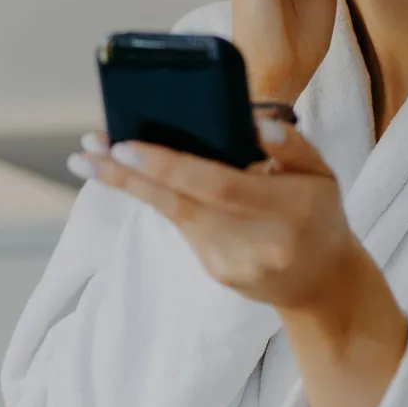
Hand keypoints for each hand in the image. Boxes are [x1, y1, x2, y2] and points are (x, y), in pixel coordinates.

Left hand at [71, 122, 368, 312]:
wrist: (322, 284)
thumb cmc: (318, 213)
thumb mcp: (321, 171)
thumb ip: (290, 142)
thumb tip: (251, 123)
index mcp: (292, 209)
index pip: (220, 186)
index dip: (170, 167)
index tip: (125, 145)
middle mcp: (260, 241)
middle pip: (182, 205)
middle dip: (127, 177)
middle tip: (85, 152)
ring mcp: (234, 263)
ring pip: (174, 215)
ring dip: (129, 185)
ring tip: (90, 157)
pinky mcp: (216, 273)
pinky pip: (183, 227)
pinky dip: (160, 199)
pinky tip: (134, 176)